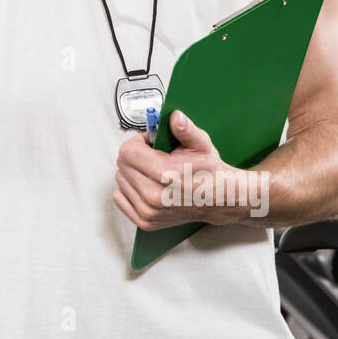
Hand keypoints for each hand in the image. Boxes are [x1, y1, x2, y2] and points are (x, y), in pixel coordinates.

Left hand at [112, 109, 247, 230]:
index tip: (149, 143)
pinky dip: (129, 189)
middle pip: (122, 165)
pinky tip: (147, 184)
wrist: (218, 200)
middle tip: (153, 156)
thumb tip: (175, 117)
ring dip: (132, 172)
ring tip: (153, 171)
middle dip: (135, 156)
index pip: (127, 151)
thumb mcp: (201, 144)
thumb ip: (185, 129)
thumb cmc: (208, 172)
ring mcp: (148, 211)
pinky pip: (119, 197)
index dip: (138, 142)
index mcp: (164, 174)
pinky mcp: (144, 221)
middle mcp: (153, 196)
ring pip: (120, 180)